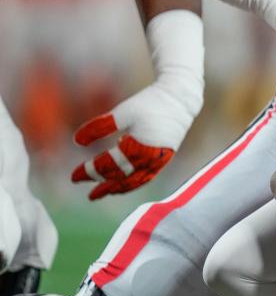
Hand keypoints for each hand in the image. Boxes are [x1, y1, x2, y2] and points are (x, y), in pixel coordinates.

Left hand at [72, 81, 198, 199]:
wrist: (180, 99)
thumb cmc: (150, 103)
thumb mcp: (121, 112)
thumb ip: (99, 127)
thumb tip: (77, 142)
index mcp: (139, 146)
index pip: (109, 164)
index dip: (91, 171)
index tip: (75, 177)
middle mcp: (151, 158)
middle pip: (123, 177)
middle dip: (105, 186)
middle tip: (90, 196)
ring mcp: (160, 160)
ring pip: (138, 180)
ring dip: (121, 188)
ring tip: (107, 192)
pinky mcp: (165, 158)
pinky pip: (148, 176)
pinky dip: (136, 182)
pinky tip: (126, 182)